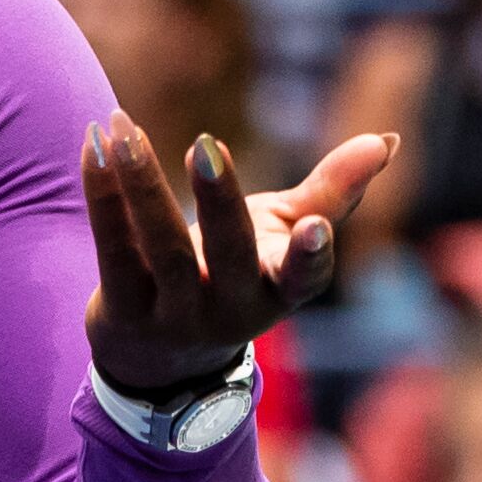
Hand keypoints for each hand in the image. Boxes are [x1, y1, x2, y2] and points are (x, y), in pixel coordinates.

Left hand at [81, 115, 395, 396]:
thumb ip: (331, 192)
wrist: (160, 354)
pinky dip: (103, 195)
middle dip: (219, 200)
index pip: (303, 278)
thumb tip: (387, 139)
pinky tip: (95, 145)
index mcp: (280, 291)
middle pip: (227, 254)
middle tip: (204, 145)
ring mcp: (174, 315)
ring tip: (124, 127)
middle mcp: (230, 310)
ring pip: (161, 247)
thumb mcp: (283, 239)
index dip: (310, 255)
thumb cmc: (235, 274)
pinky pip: (113, 249)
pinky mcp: (123, 311)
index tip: (314, 228)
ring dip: (142, 183)